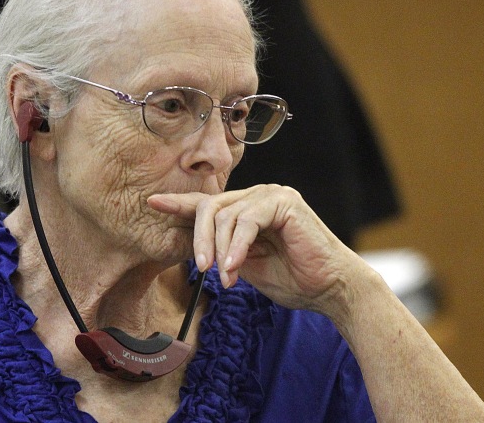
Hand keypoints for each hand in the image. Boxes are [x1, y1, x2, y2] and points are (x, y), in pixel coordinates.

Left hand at [148, 184, 368, 313]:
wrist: (330, 289)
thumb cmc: (293, 279)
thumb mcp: (245, 264)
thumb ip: (223, 250)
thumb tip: (195, 248)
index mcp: (249, 208)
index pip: (209, 203)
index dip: (180, 204)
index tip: (153, 203)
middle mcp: (259, 195)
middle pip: (211, 207)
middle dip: (199, 238)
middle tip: (200, 269)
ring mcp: (272, 194)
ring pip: (226, 214)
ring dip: (221, 250)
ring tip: (227, 277)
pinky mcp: (283, 201)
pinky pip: (247, 220)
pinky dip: (237, 246)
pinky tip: (236, 268)